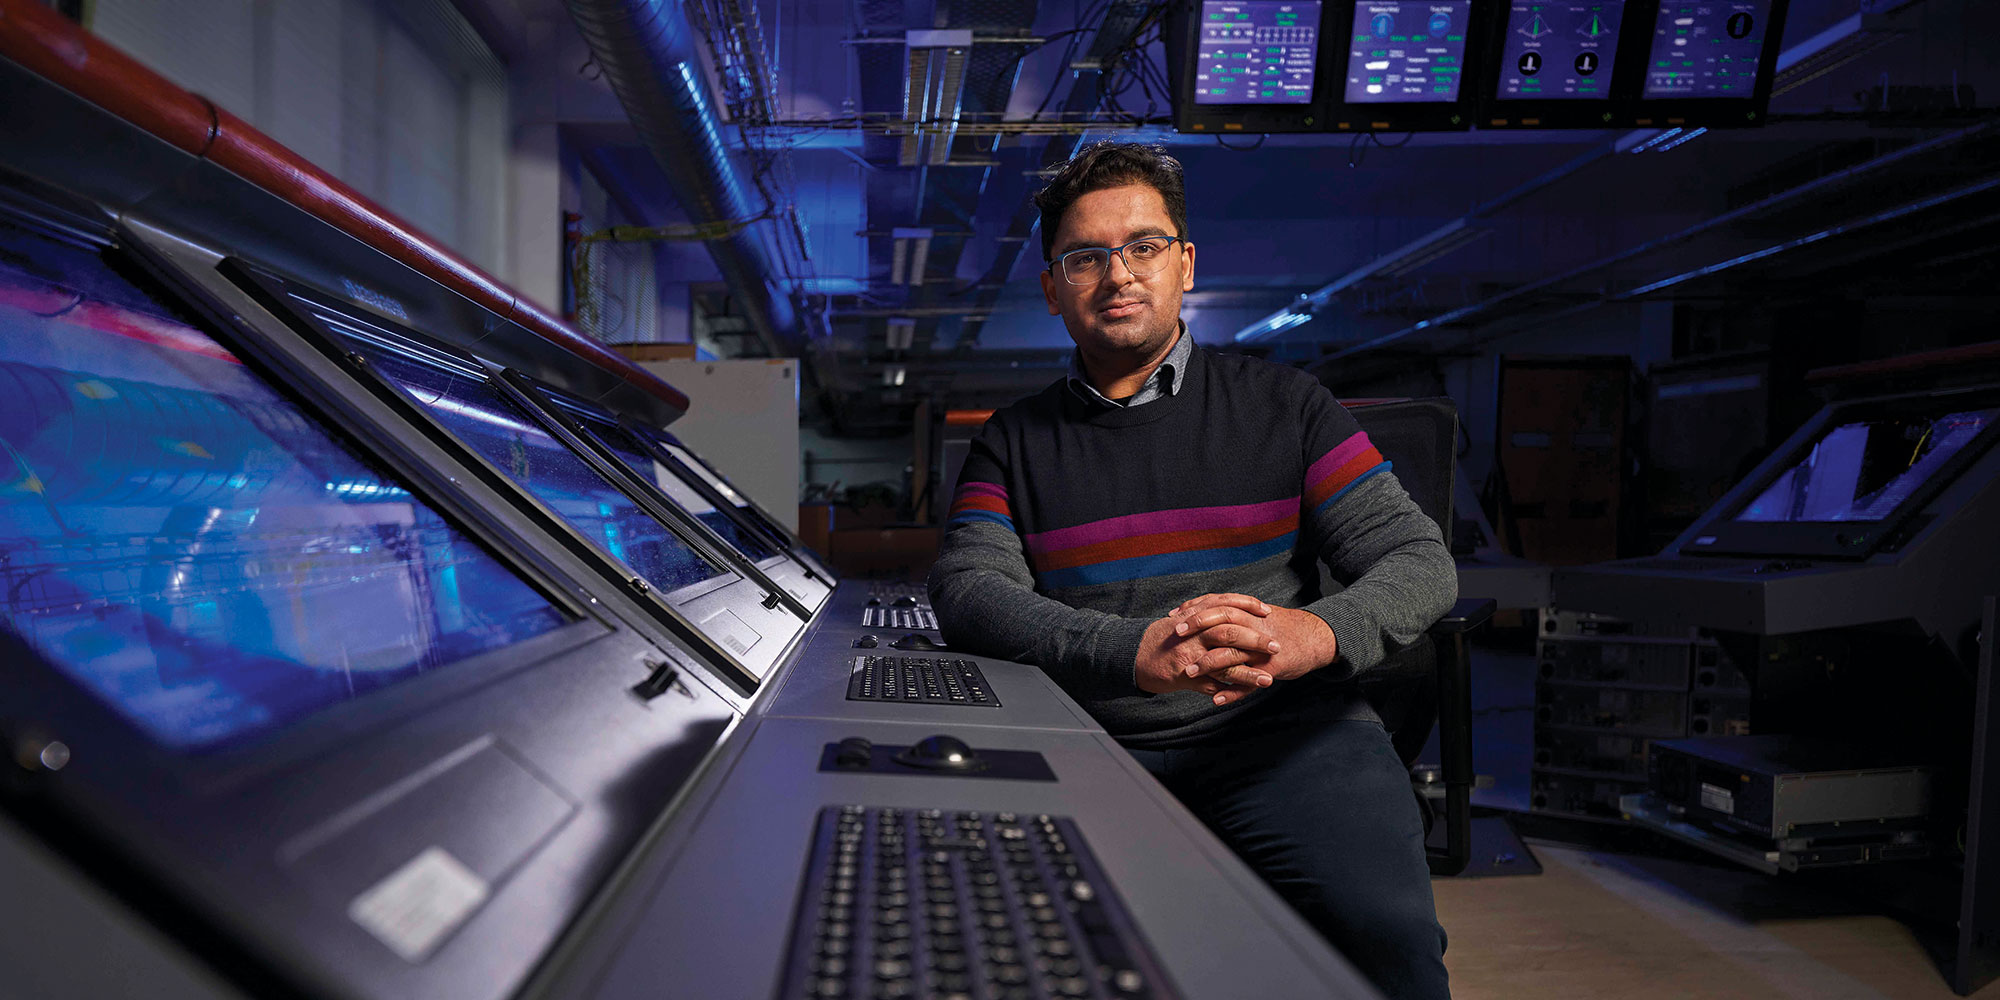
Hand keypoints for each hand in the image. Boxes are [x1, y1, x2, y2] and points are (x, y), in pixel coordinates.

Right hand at [1134, 606, 1278, 701]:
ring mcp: (1188, 655)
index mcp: (1194, 616)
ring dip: (1248, 673)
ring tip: (1268, 679)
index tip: (1267, 611)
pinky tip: (1244, 695)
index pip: (1225, 604)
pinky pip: (1210, 685)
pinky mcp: (1183, 676)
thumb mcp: (1183, 619)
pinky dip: (1228, 691)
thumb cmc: (1161, 637)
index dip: (1248, 606)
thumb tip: (1230, 609)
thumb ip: (1205, 614)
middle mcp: (1192, 633)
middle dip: (1255, 640)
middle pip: (1229, 632)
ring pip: (1223, 662)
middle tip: (1275, 646)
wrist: (1132, 654)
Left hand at [1172, 598, 1337, 705]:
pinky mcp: (1272, 668)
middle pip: (1222, 624)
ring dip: (1209, 664)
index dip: (1195, 610)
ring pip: (1232, 655)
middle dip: (1196, 629)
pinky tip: (1216, 699)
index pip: (1217, 606)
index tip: (1174, 615)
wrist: (1315, 638)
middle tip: (1175, 637)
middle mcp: (1254, 628)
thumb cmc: (1281, 627)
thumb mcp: (1257, 614)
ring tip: (1189, 673)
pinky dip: (1232, 692)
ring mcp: (1262, 650)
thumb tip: (1204, 607)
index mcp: (1249, 613)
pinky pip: (1249, 682)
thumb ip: (1233, 612)